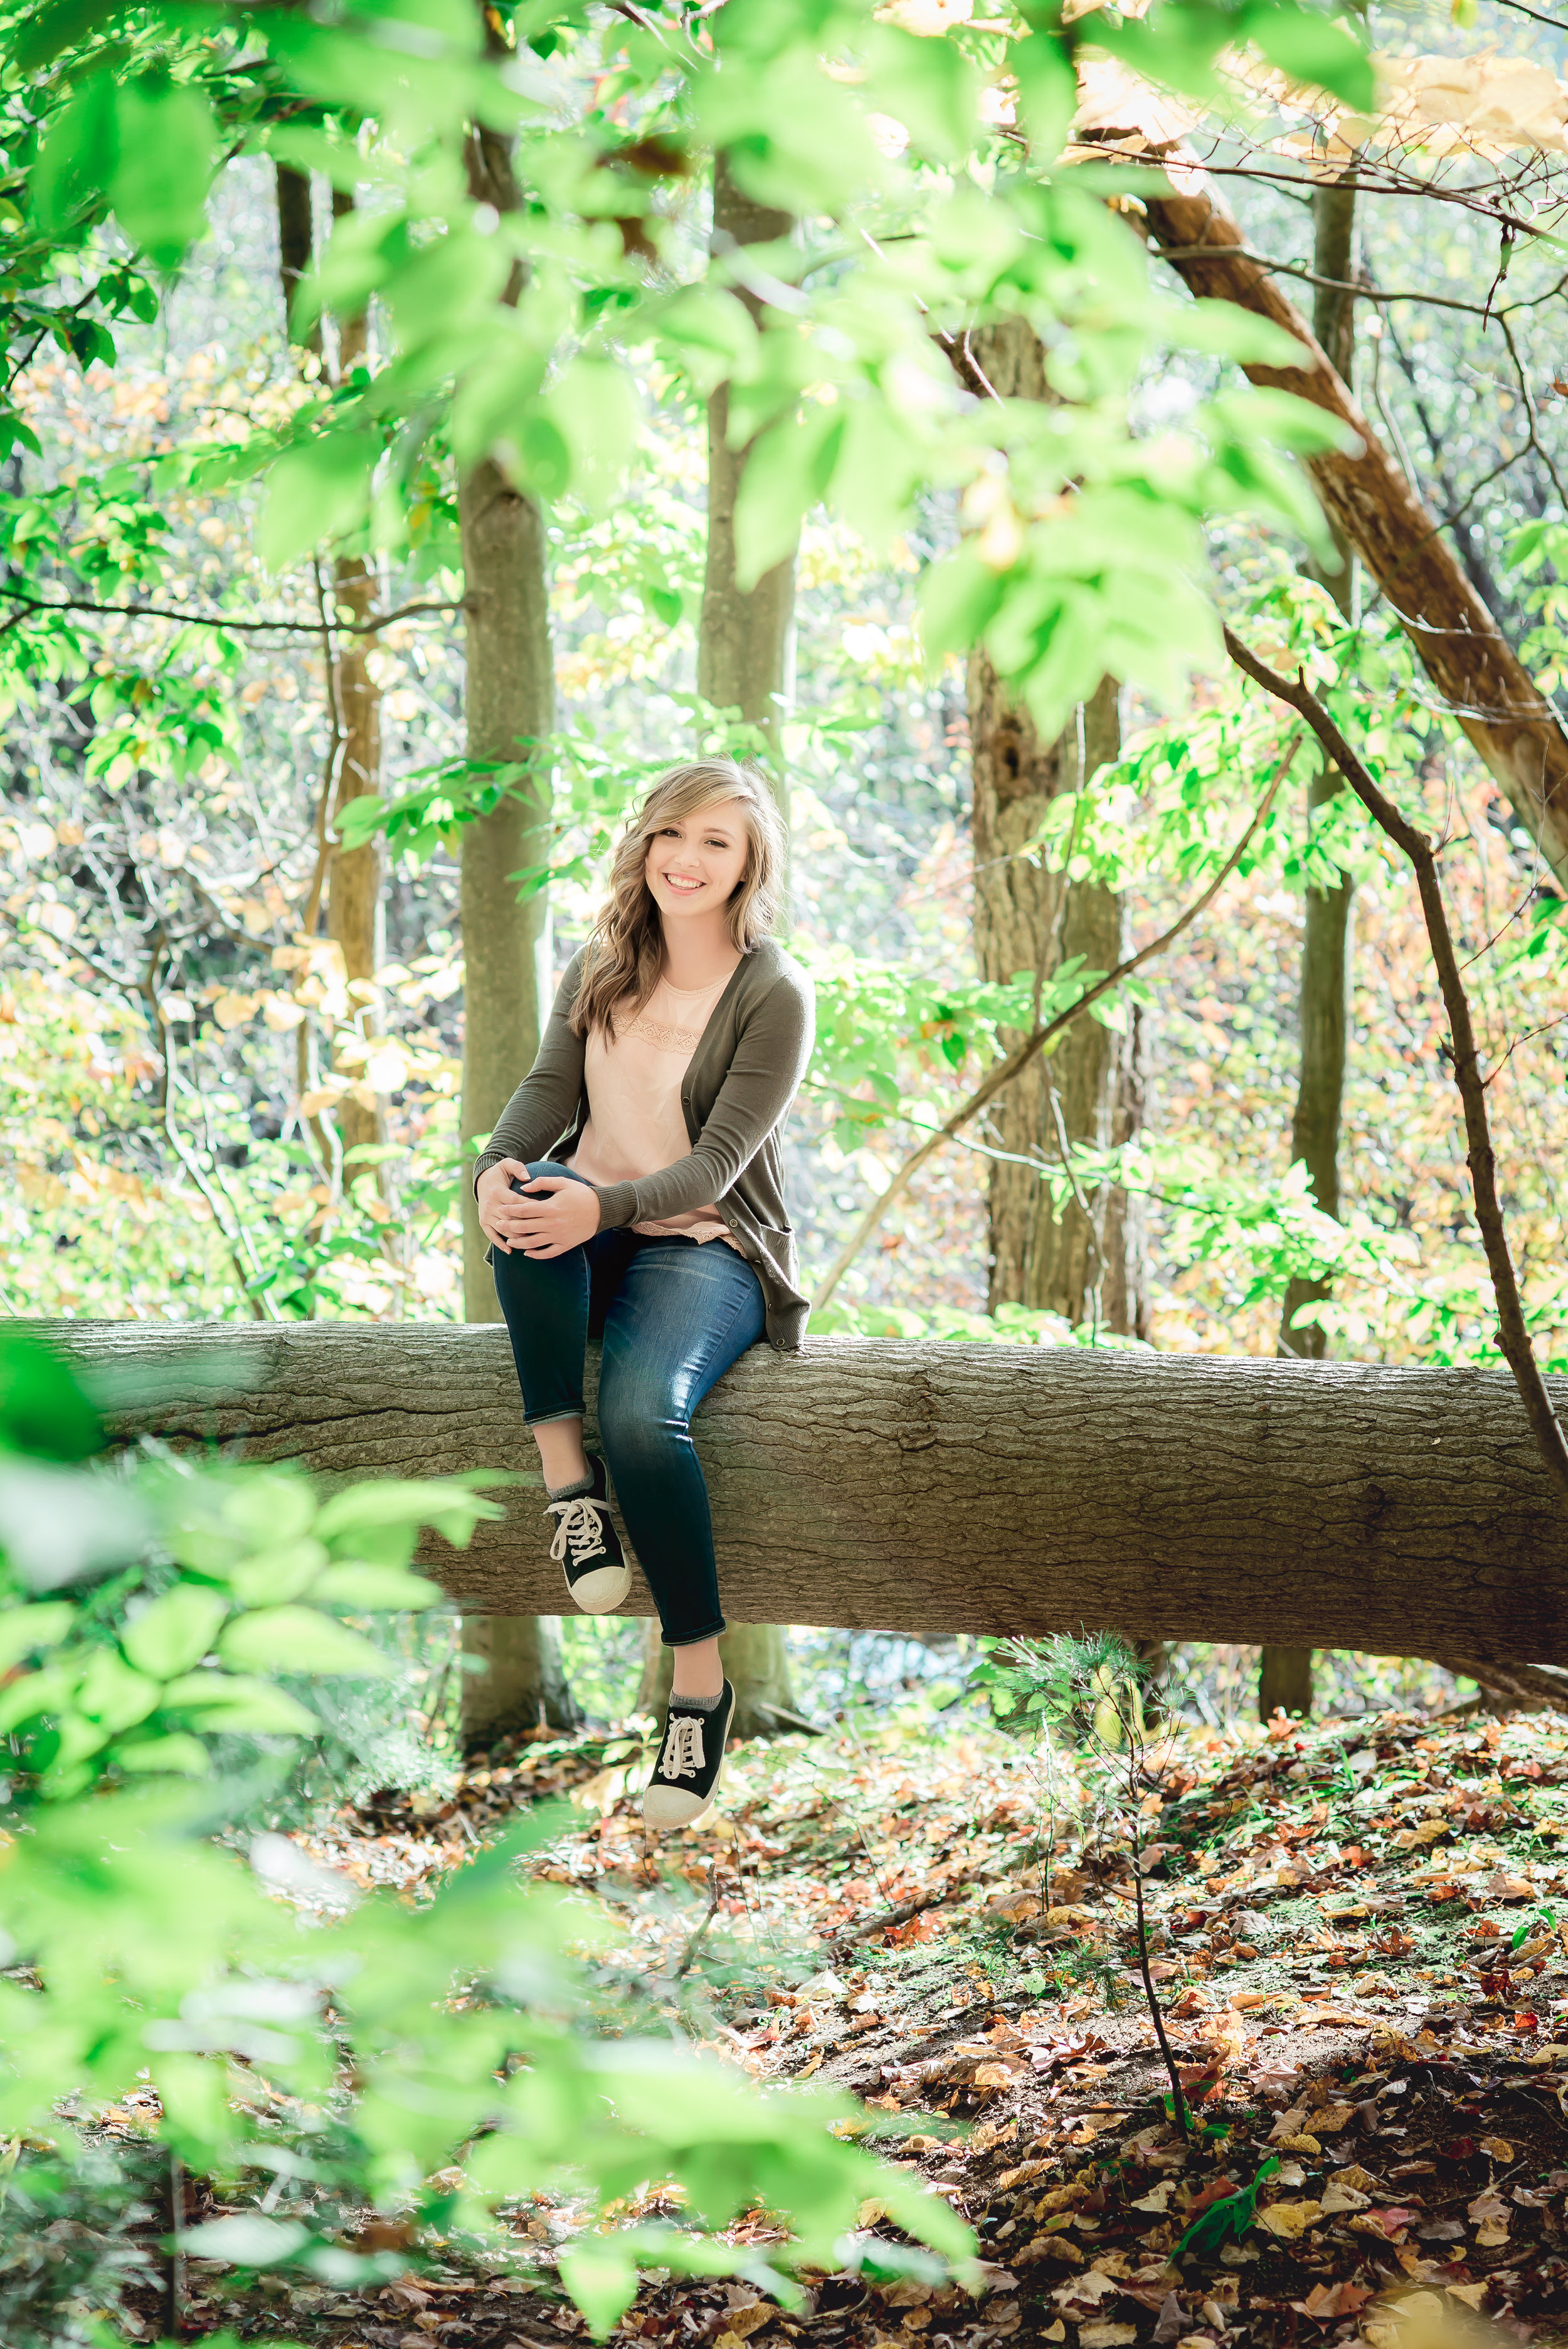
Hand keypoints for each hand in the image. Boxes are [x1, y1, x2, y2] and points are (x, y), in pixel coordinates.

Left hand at [477, 1163, 599, 1257]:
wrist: (602, 1210)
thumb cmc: (581, 1194)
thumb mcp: (562, 1182)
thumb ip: (542, 1183)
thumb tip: (523, 1188)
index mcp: (550, 1207)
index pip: (523, 1210)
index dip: (509, 1210)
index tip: (501, 1209)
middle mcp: (553, 1223)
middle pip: (524, 1227)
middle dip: (509, 1226)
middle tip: (499, 1224)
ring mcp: (559, 1236)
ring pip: (533, 1243)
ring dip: (518, 1243)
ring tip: (509, 1241)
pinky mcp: (566, 1245)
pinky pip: (548, 1253)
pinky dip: (536, 1255)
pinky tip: (527, 1253)